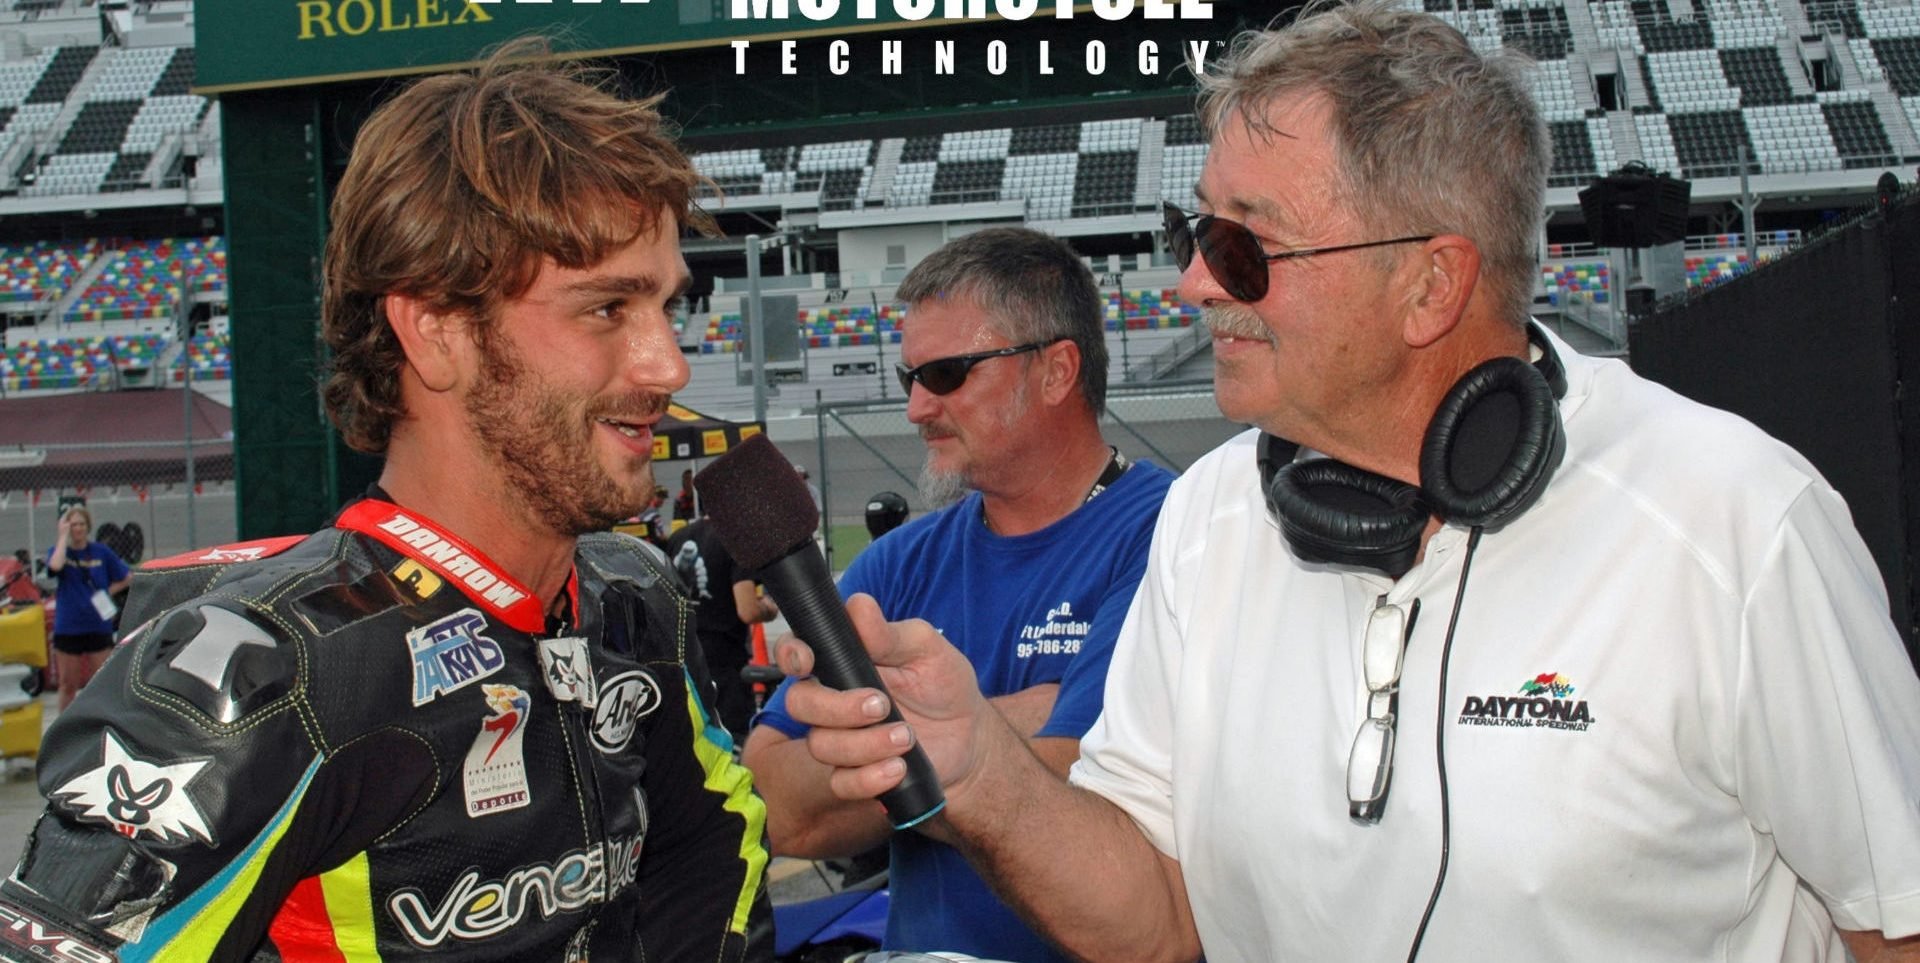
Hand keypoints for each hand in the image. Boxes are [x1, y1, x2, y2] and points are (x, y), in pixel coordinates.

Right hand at [776, 593, 991, 805]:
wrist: (970, 739)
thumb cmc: (944, 686)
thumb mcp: (927, 651)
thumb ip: (890, 633)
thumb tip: (859, 606)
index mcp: (842, 662)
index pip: (795, 653)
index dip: (791, 655)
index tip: (808, 661)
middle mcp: (832, 700)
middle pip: (800, 703)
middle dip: (837, 707)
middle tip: (882, 704)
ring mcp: (840, 739)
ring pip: (821, 745)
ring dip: (865, 743)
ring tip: (907, 737)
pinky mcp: (854, 774)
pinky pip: (842, 782)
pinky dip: (869, 777)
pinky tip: (898, 768)